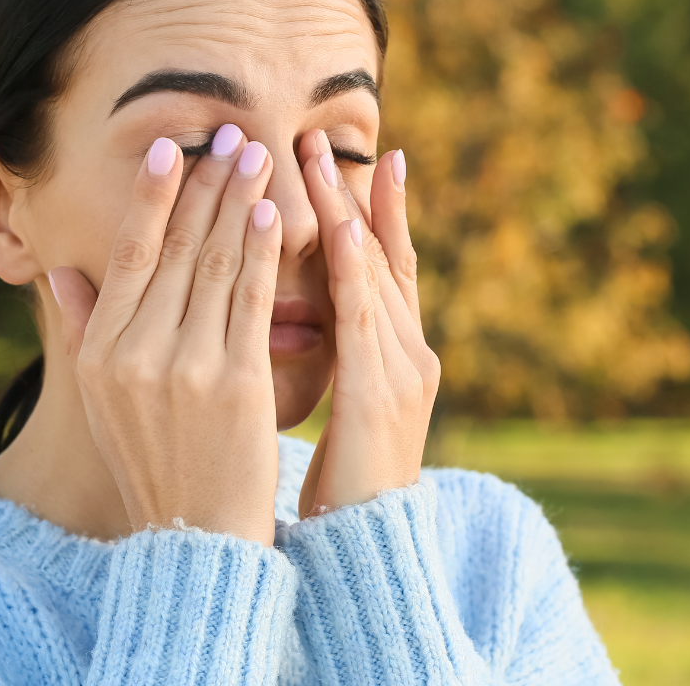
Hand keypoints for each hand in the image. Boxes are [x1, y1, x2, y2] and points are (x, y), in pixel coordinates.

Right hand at [48, 127, 282, 545]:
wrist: (196, 535)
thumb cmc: (151, 460)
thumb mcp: (99, 400)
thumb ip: (81, 331)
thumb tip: (59, 271)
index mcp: (101, 352)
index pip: (129, 255)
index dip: (152, 197)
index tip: (171, 149)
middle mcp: (137, 353)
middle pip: (177, 249)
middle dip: (206, 184)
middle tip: (231, 132)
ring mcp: (187, 367)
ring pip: (217, 264)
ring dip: (238, 202)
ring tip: (259, 155)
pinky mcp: (237, 383)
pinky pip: (253, 302)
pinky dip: (262, 252)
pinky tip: (271, 214)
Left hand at [295, 131, 440, 514]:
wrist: (368, 552)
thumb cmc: (342, 483)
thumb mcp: (337, 408)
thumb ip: (324, 358)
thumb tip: (282, 317)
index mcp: (391, 355)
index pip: (377, 267)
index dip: (363, 212)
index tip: (340, 159)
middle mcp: (407, 352)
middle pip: (381, 256)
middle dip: (353, 194)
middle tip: (325, 137)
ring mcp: (402, 370)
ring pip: (374, 274)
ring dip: (348, 212)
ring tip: (325, 160)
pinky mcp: (382, 395)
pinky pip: (364, 320)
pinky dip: (353, 270)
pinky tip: (336, 230)